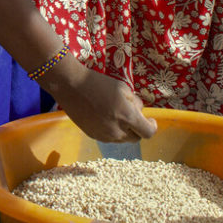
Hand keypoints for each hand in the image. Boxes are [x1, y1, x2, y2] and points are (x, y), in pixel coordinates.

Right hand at [41, 58, 157, 141]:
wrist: (70, 86)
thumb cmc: (98, 83)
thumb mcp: (123, 88)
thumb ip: (135, 103)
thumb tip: (139, 112)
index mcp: (126, 116)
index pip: (148, 133)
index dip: (151, 127)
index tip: (150, 120)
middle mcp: (116, 131)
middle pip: (136, 138)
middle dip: (137, 128)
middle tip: (131, 114)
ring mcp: (104, 136)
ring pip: (122, 139)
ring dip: (124, 130)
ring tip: (115, 113)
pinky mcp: (93, 136)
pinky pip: (109, 138)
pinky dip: (112, 130)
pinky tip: (104, 116)